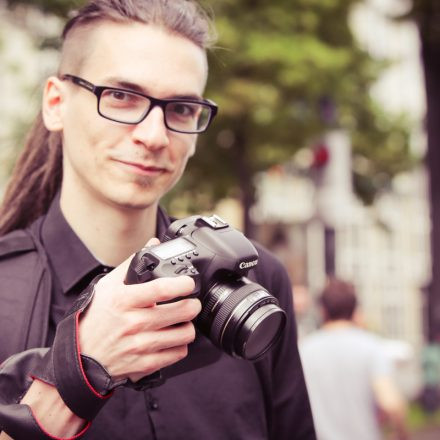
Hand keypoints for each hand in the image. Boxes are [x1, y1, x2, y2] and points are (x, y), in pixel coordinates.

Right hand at [78, 239, 200, 382]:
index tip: (189, 283)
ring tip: (183, 321)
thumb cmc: (95, 317)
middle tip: (191, 302)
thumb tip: (153, 244)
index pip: (162, 289)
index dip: (183, 284)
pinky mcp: (145, 364)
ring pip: (184, 334)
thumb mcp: (107, 286)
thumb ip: (132, 263)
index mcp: (124, 300)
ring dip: (188, 326)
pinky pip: (177, 354)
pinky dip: (180, 345)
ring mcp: (140, 345)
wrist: (80, 356)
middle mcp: (133, 323)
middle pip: (181, 311)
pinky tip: (173, 338)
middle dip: (193, 305)